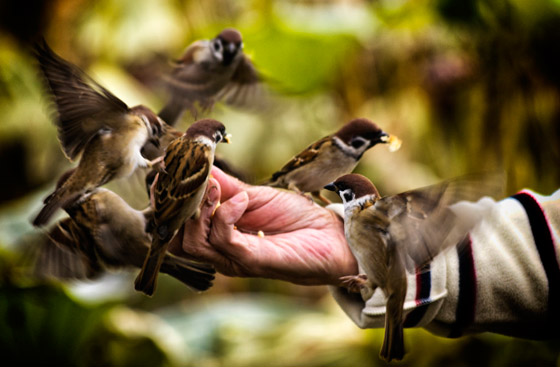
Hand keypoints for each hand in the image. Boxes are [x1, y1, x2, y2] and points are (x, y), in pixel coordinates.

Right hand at [170, 167, 357, 285]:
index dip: (165, 203)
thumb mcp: (254, 195)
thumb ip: (225, 186)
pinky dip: (226, 215)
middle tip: (191, 179)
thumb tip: (199, 165)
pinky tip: (241, 201)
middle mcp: (220, 251)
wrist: (331, 236)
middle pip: (176, 238)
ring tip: (218, 189)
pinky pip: (224, 240)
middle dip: (177, 207)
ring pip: (193, 242)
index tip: (163, 174)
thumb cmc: (295, 217)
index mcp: (218, 235)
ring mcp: (233, 258)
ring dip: (200, 210)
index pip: (176, 227)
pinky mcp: (251, 261)